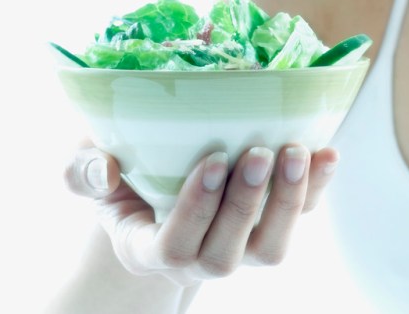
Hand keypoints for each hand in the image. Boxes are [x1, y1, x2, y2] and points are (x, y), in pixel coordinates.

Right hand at [63, 141, 338, 286]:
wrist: (155, 182)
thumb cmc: (119, 175)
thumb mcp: (85, 169)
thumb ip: (81, 171)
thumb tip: (106, 171)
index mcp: (150, 249)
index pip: (175, 246)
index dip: (197, 208)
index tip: (213, 160)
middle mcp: (200, 258)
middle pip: (227, 253)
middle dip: (246, 204)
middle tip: (258, 152)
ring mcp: (241, 246)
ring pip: (271, 247)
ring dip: (288, 201)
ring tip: (295, 151)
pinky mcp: (271, 224)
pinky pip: (301, 217)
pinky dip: (318, 187)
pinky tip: (327, 151)